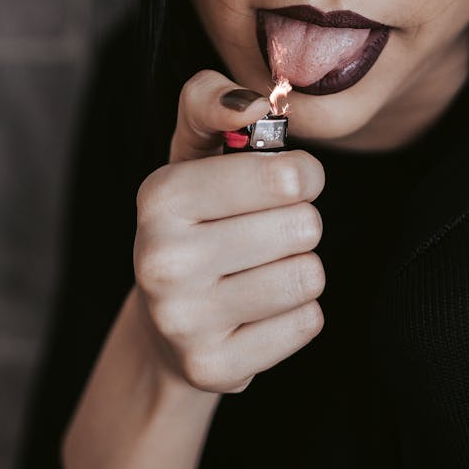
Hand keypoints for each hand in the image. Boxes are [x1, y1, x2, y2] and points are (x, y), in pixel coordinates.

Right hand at [133, 70, 325, 393]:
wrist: (166, 323)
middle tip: (266, 232)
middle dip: (299, 224)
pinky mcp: (213, 368)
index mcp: (160, 195)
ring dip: (299, 268)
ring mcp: (183, 320)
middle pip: (304, 227)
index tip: (283, 184)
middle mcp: (162, 259)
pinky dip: (297, 314)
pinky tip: (260, 310)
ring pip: (308, 276)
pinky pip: (306, 324)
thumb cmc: (196, 218)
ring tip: (262, 269)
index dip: (301, 176)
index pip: (287, 175)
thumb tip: (251, 102)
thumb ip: (212, 100)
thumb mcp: (194, 150)